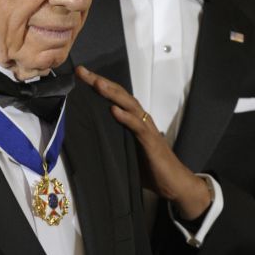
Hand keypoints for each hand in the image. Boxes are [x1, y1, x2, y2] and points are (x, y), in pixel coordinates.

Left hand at [75, 65, 211, 219]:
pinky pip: (138, 127)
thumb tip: (89, 142)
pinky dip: (127, 117)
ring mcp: (146, 129)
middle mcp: (140, 120)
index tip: (80, 74)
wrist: (174, 183)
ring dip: (113, 94)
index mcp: (133, 121)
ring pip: (129, 105)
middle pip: (120, 95)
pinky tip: (115, 111)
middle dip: (101, 82)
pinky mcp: (151, 142)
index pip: (114, 98)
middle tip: (82, 72)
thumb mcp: (126, 153)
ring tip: (97, 84)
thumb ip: (112, 143)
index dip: (98, 85)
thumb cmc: (150, 169)